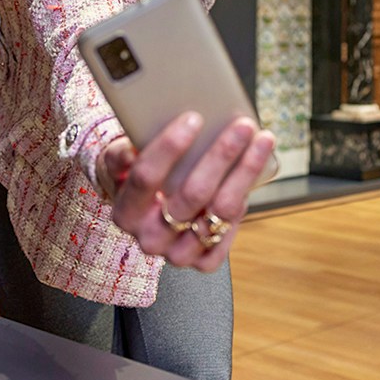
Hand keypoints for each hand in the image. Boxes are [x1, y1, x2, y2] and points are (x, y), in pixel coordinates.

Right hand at [104, 112, 275, 270]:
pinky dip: (245, 197)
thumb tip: (129, 154)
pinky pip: (231, 228)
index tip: (194, 118)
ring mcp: (178, 254)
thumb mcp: (118, 163)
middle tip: (242, 125)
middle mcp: (150, 239)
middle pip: (193, 193)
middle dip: (222, 154)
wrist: (147, 214)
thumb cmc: (135, 178)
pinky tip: (254, 171)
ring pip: (221, 210)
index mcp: (125, 213)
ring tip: (261, 140)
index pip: (146, 177)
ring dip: (246, 172)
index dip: (170, 147)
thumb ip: (119, 156)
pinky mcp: (204, 261)